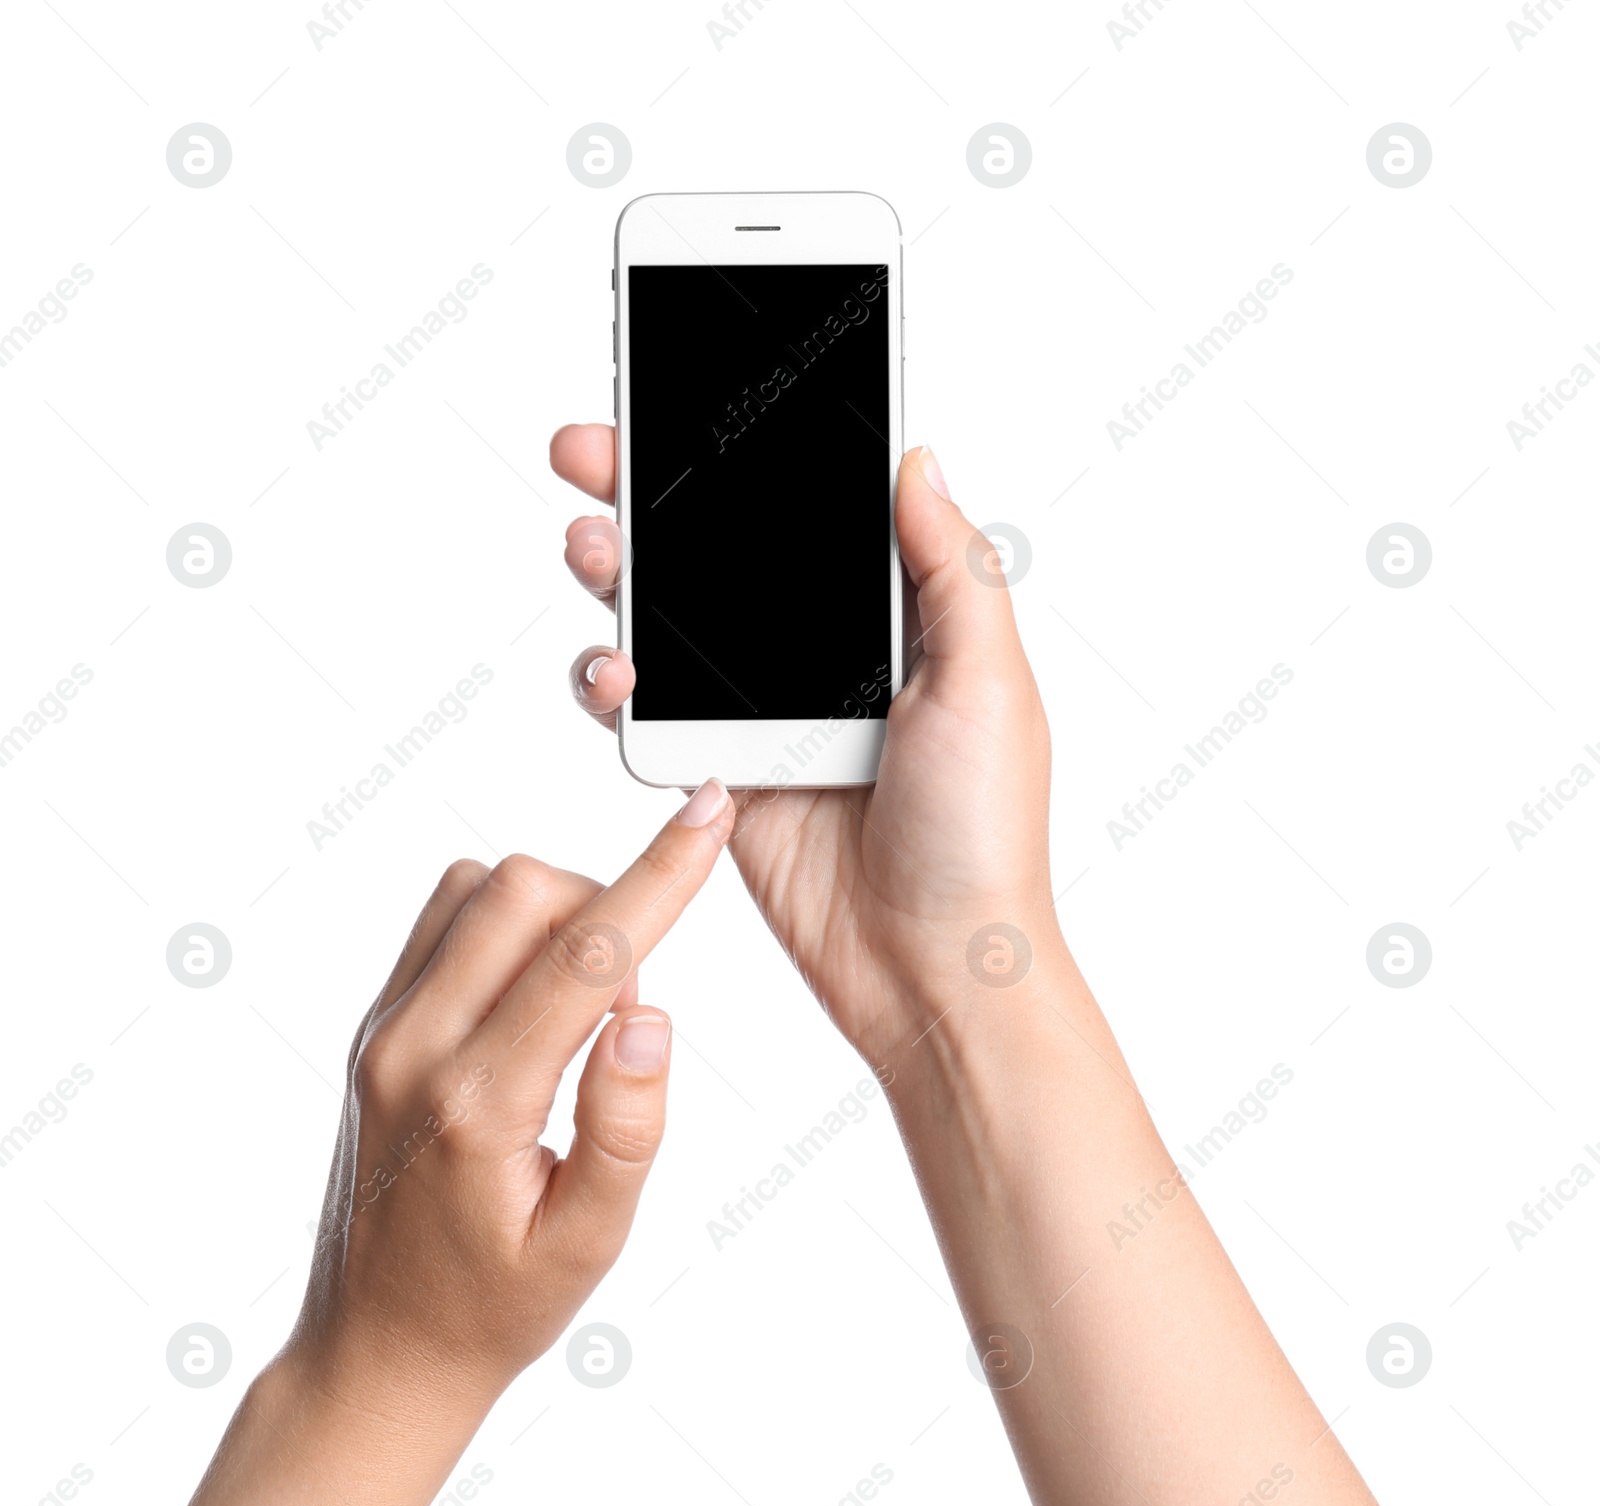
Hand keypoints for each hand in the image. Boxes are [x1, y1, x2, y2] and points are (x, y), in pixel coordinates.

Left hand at [186, 784, 734, 1505]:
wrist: (378, 1346)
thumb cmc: (494, 1304)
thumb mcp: (589, 1243)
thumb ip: (628, 1124)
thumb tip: (650, 1012)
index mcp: (477, 1104)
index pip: (587, 956)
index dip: (662, 875)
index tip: (708, 816)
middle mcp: (413, 1048)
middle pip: (523, 891)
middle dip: (605, 905)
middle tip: (625, 999)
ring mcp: (382, 1030)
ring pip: (478, 887)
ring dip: (553, 913)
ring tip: (577, 1003)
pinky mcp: (373, 1024)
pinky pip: (444, 917)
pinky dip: (505, 924)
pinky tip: (530, 997)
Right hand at [554, 426, 1059, 1064]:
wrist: (931, 967)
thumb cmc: (982, 832)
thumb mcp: (990, 681)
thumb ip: (950, 568)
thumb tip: (918, 459)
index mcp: (892, 620)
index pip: (808, 513)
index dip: (747, 458)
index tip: (689, 402)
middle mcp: (820, 655)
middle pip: (718, 553)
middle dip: (648, 495)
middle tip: (588, 449)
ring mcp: (763, 711)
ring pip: (668, 621)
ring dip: (616, 577)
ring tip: (591, 549)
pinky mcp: (718, 771)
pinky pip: (647, 709)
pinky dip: (612, 681)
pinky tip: (611, 670)